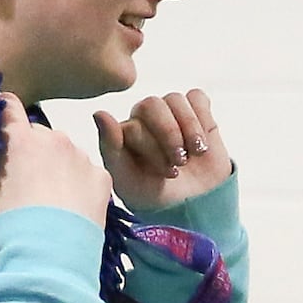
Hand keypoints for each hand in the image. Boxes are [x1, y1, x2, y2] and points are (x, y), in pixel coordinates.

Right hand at [0, 109, 113, 230]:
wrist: (48, 258)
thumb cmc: (6, 229)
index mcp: (18, 139)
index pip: (8, 106)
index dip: (3, 114)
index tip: (2, 130)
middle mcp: (52, 138)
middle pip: (39, 134)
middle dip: (32, 150)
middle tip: (27, 180)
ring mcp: (80, 156)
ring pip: (66, 152)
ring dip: (58, 166)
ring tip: (53, 199)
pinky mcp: (101, 177)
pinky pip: (88, 173)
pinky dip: (80, 185)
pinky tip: (73, 209)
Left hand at [93, 89, 232, 213]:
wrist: (195, 205)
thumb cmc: (156, 196)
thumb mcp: (129, 182)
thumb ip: (110, 148)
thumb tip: (99, 113)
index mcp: (124, 132)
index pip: (133, 124)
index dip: (152, 148)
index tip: (166, 173)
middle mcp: (144, 117)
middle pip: (152, 104)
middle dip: (169, 135)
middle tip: (180, 162)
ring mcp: (169, 111)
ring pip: (175, 99)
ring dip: (189, 129)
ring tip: (195, 153)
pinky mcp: (195, 109)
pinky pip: (196, 98)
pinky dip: (203, 120)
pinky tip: (204, 142)